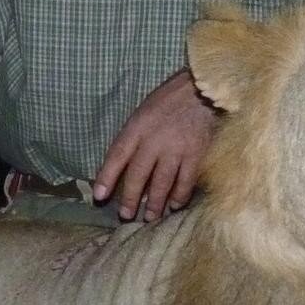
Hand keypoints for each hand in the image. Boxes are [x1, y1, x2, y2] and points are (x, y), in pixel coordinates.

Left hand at [92, 69, 218, 221]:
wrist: (205, 87)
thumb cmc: (172, 99)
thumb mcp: (146, 109)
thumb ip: (136, 134)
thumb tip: (127, 163)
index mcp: (138, 126)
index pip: (117, 154)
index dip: (106, 176)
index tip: (99, 196)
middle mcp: (154, 140)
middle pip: (138, 175)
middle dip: (130, 198)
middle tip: (126, 216)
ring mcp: (176, 149)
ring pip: (161, 183)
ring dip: (154, 203)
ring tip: (150, 217)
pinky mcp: (197, 155)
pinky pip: (185, 182)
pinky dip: (179, 196)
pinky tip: (175, 205)